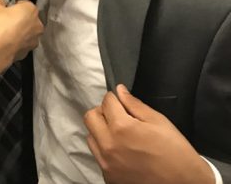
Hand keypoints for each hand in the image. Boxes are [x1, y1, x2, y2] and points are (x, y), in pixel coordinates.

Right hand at [0, 0, 41, 60]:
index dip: (11, 5)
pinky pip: (16, 43)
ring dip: (6, 30)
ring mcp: (33, 39)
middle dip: (8, 19)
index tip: (3, 8)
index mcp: (31, 9)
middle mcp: (36, 24)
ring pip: (19, 32)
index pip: (23, 4)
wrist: (0, 47)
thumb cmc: (0, 24)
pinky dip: (8, 41)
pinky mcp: (27, 51)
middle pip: (22, 19)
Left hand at [84, 85, 214, 183]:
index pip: (106, 102)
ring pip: (91, 136)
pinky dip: (105, 148)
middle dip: (102, 112)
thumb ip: (135, 104)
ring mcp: (105, 162)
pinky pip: (97, 155)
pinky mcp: (107, 175)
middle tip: (118, 116)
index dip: (114, 98)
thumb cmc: (176, 152)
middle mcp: (108, 145)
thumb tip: (120, 90)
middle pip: (90, 117)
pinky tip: (122, 150)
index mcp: (121, 128)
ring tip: (120, 134)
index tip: (121, 102)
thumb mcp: (159, 122)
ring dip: (101, 130)